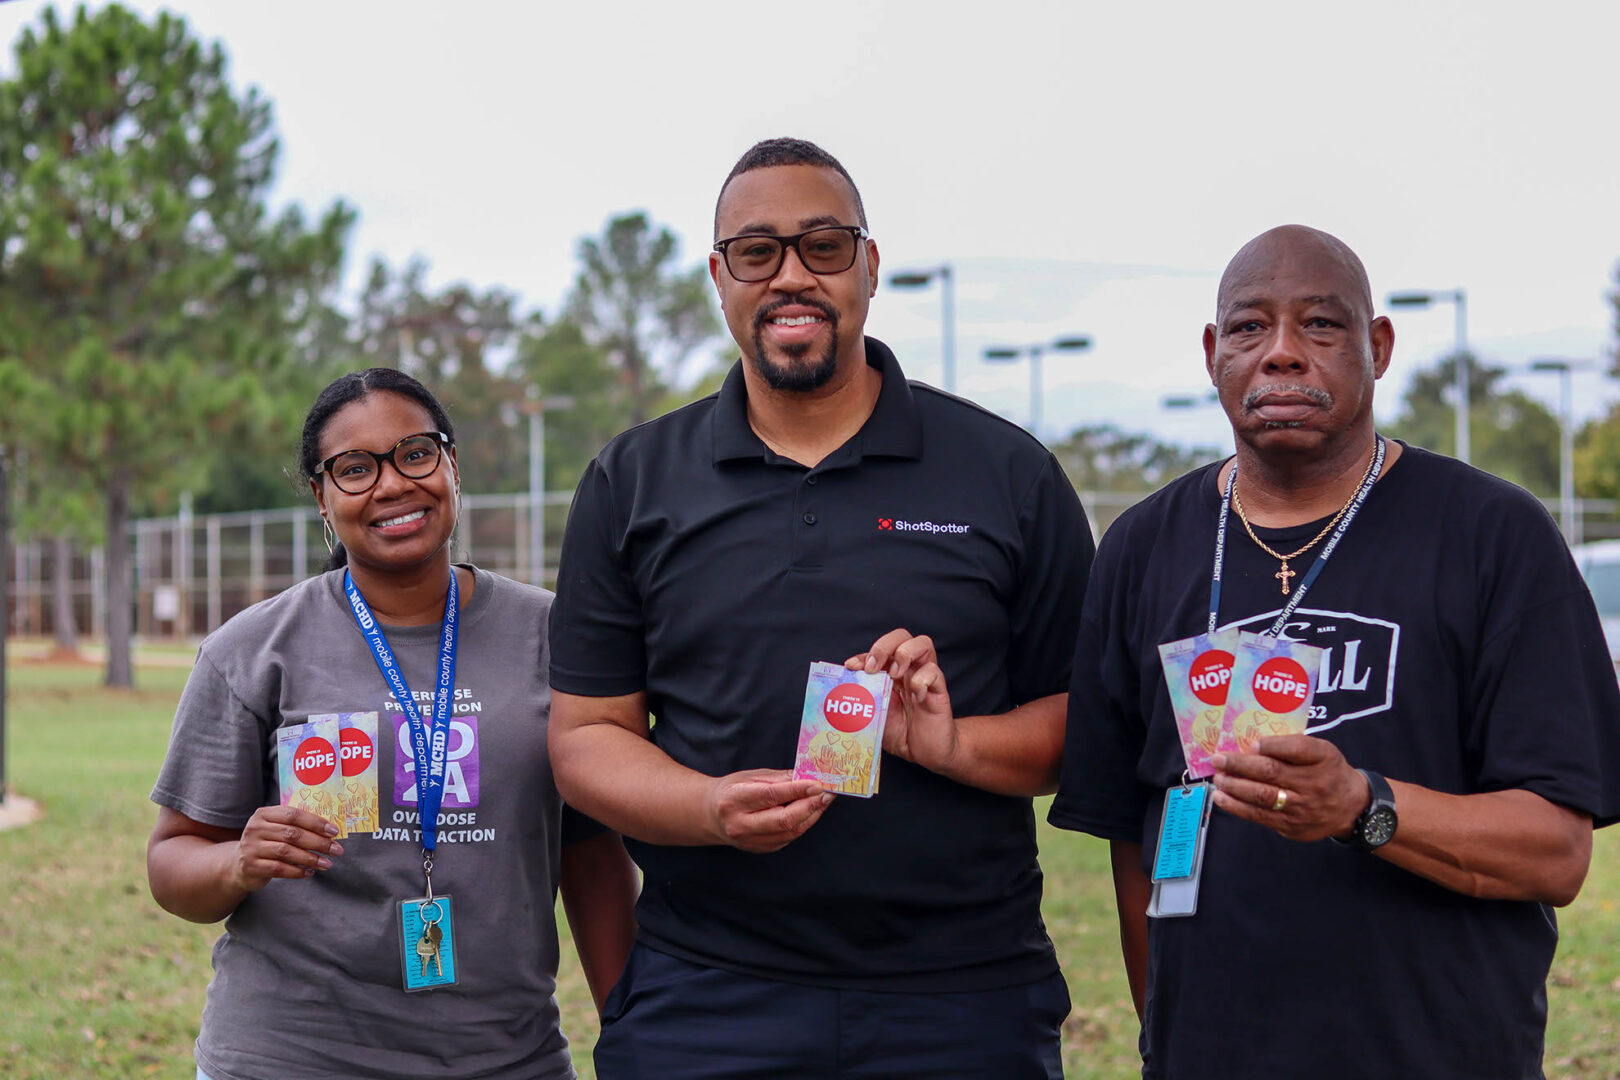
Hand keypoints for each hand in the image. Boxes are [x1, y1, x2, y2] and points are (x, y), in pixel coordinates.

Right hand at [231, 805, 344, 890]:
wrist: (239, 864)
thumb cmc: (267, 843)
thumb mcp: (277, 829)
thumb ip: (297, 826)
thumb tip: (330, 831)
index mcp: (264, 814)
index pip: (294, 815)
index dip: (316, 823)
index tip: (334, 832)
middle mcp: (255, 828)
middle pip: (292, 834)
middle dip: (318, 842)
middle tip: (337, 850)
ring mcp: (251, 848)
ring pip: (286, 852)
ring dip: (310, 858)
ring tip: (327, 863)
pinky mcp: (251, 866)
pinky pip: (279, 869)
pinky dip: (297, 871)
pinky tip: (309, 872)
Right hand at [705, 769, 829, 852]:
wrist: (712, 815)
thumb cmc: (732, 791)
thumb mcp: (750, 777)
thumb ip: (779, 779)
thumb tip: (807, 778)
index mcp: (734, 800)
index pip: (770, 796)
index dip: (797, 791)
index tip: (817, 784)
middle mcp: (740, 825)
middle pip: (783, 820)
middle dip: (809, 806)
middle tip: (827, 794)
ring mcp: (751, 841)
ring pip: (790, 831)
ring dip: (811, 815)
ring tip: (823, 800)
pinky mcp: (762, 849)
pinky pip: (789, 837)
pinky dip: (804, 823)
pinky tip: (811, 811)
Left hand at [846, 628, 956, 775]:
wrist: (924, 752)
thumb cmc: (899, 732)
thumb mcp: (874, 715)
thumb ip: (863, 700)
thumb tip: (842, 691)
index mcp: (891, 672)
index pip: (879, 651)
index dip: (864, 654)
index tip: (851, 666)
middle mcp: (909, 669)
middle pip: (901, 636)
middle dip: (884, 646)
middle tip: (873, 668)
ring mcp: (925, 677)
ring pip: (923, 643)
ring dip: (905, 654)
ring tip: (895, 675)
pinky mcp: (939, 689)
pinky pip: (934, 672)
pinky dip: (922, 681)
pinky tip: (917, 698)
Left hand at [1209, 735, 1368, 841]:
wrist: (1352, 808)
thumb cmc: (1328, 771)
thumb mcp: (1321, 751)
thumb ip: (1292, 746)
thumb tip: (1252, 747)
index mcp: (1323, 759)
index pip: (1298, 749)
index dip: (1272, 745)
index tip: (1251, 744)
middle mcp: (1314, 784)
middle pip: (1273, 773)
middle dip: (1240, 765)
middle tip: (1218, 759)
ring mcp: (1303, 809)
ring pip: (1263, 797)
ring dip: (1235, 787)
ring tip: (1217, 779)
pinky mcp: (1293, 827)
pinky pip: (1261, 817)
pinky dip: (1238, 807)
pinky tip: (1222, 798)